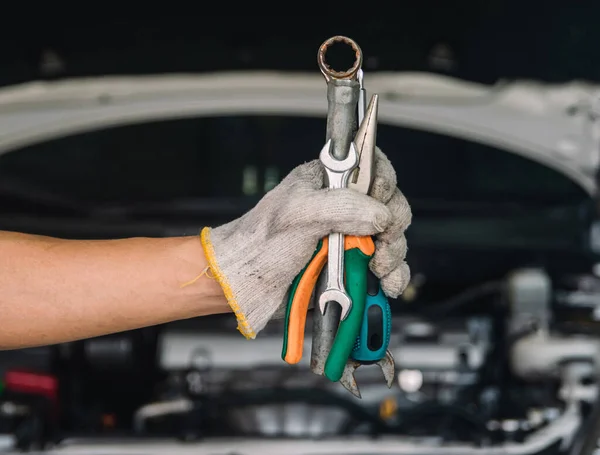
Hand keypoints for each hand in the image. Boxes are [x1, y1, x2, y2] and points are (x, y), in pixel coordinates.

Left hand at [200, 147, 410, 338]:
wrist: (244, 286)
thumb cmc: (259, 245)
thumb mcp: (297, 215)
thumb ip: (341, 207)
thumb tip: (380, 214)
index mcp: (326, 183)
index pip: (371, 168)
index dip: (383, 183)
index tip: (379, 201)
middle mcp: (341, 209)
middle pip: (388, 207)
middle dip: (392, 227)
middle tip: (381, 242)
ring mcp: (346, 240)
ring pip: (390, 240)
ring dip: (393, 256)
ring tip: (379, 270)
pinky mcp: (349, 267)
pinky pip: (384, 270)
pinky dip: (392, 277)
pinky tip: (386, 284)